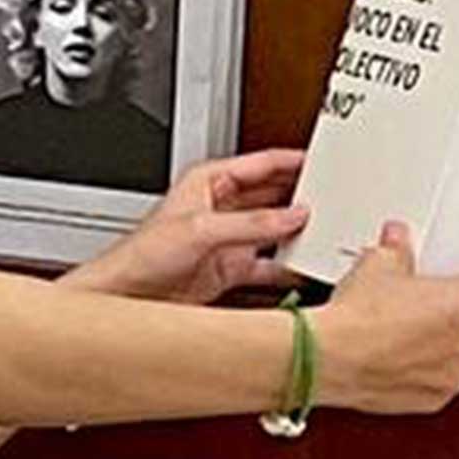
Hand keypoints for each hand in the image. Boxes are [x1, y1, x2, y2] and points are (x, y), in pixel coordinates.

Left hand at [69, 146, 312, 307]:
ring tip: (325, 234)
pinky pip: (267, 265)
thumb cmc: (141, 254)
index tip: (322, 163)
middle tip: (332, 200)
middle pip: (271, 196)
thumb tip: (292, 215)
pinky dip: (286, 268)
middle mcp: (220, 208)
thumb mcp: (201, 229)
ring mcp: (226, 239)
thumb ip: (251, 223)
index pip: (261, 164)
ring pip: (273, 231)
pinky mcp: (228, 270)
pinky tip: (303, 269)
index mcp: (208, 182)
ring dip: (295, 234)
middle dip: (300, 197)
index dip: (292, 161)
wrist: (125, 296)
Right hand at [309, 223, 458, 413]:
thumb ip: (396, 253)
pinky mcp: (431, 399)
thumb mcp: (377, 266)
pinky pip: (446, 382)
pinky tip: (413, 357)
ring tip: (444, 333)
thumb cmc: (358, 316)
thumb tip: (396, 243)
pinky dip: (436, 369)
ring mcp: (454, 375)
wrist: (329, 358)